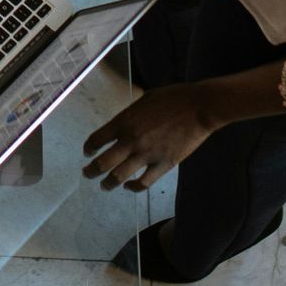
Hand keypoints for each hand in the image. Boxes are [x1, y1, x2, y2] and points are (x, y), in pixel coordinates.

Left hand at [82, 85, 217, 190]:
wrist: (198, 107)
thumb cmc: (173, 98)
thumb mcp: (144, 99)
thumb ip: (131, 114)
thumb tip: (123, 123)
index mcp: (124, 121)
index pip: (97, 139)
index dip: (89, 148)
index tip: (87, 153)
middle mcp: (131, 140)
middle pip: (103, 162)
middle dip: (91, 171)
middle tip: (87, 174)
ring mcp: (146, 154)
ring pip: (119, 176)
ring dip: (108, 183)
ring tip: (104, 186)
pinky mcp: (163, 165)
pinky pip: (143, 182)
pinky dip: (133, 187)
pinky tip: (129, 186)